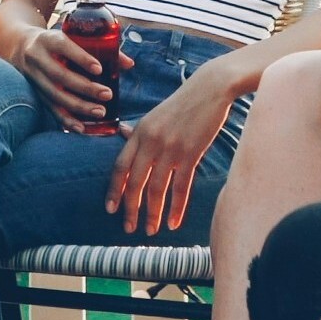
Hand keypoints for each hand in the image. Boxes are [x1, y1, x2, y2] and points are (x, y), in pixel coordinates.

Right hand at [13, 26, 116, 128]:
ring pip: (54, 95)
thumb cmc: (57, 43)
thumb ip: (100, 48)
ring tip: (100, 112)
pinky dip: (65, 120)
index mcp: (48, 39)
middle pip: (60, 75)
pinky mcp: (34, 92)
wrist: (20, 46)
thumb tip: (129, 64)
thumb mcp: (71, 37)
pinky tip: (81, 128)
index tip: (99, 69)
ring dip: (78, 106)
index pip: (64, 46)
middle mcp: (37, 57)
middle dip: (85, 87)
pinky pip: (49, 108)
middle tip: (107, 95)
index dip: (81, 58)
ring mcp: (33, 77)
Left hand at [107, 61, 237, 235]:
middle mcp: (151, 141)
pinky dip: (176, 208)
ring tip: (151, 231)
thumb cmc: (183, 102)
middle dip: (131, 209)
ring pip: (157, 189)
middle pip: (135, 182)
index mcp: (139, 131)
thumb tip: (122, 134)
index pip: (120, 167)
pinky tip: (173, 223)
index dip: (114, 190)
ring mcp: (171, 148)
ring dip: (153, 213)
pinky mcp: (191, 153)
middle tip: (129, 228)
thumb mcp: (154, 114)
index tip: (110, 209)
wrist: (210, 89)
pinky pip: (181, 187)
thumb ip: (139, 130)